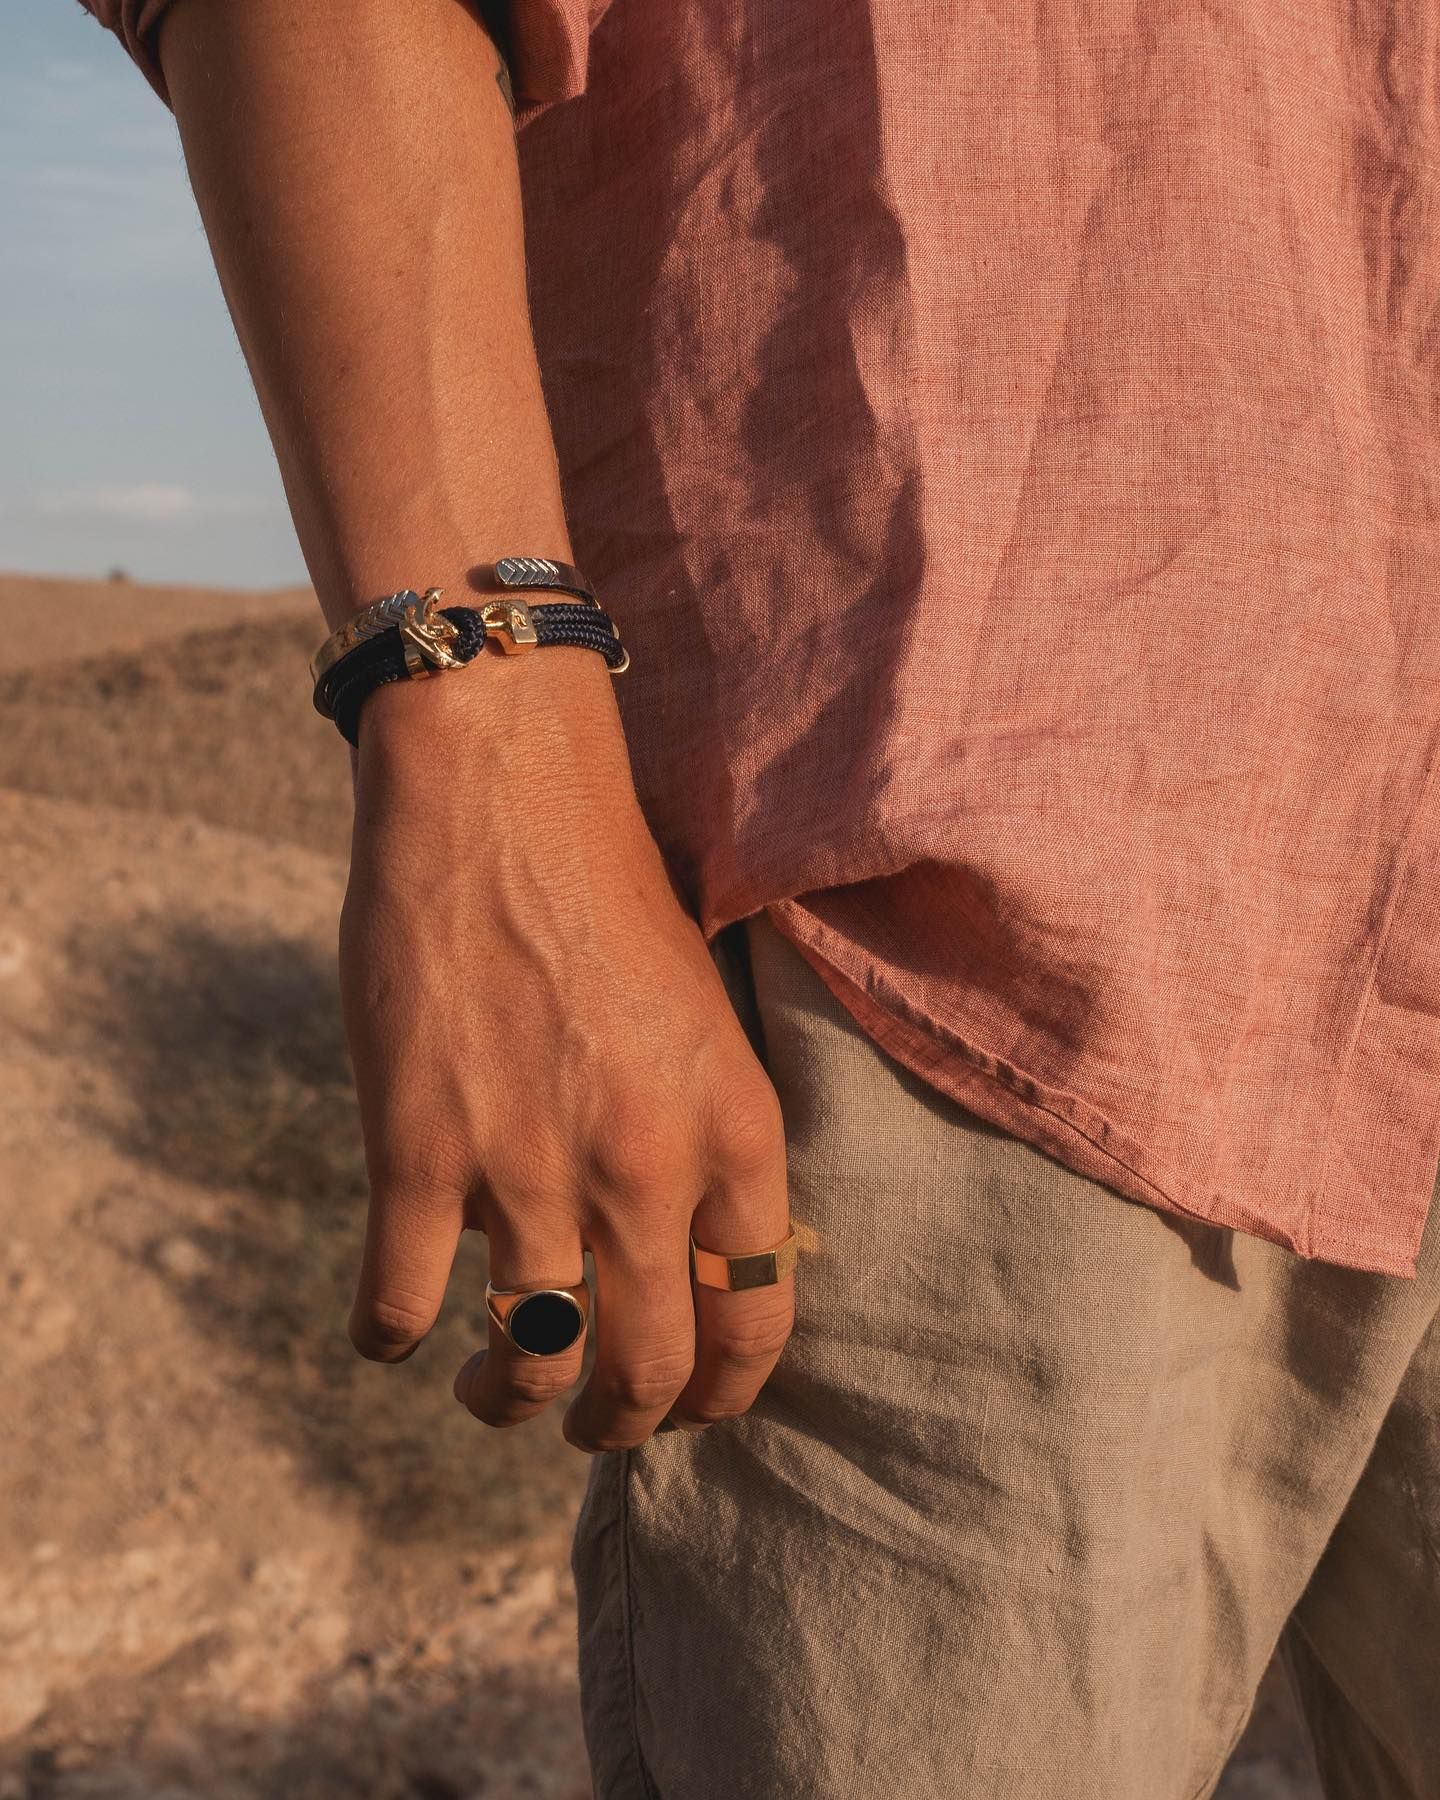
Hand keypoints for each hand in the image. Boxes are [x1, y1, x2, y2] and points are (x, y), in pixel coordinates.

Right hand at [338, 649, 792, 1448]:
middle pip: (648, 1370)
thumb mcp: (706, 1019)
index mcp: (735, 1132)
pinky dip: (389, 1337)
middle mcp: (645, 1171)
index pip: (757, 1319)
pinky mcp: (420, 1154)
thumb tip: (684, 1247)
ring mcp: (530, 1170)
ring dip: (506, 1397)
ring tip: (490, 1386)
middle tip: (591, 1425)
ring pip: (529, 1360)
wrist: (502, 798)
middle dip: (618, 1423)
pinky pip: (400, 1307)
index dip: (723, 1393)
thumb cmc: (610, 890)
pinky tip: (388, 1329)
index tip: (689, 1409)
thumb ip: (704, 1136)